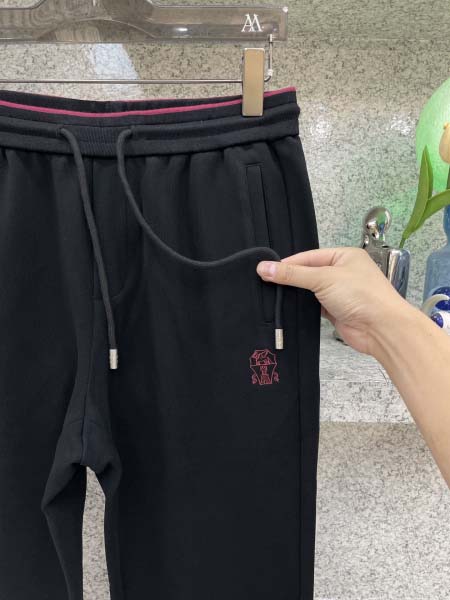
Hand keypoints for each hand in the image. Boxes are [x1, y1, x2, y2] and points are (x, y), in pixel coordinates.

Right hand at [257, 247, 408, 354]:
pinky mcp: (336, 311)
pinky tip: (288, 308)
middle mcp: (343, 272)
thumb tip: (264, 268)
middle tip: (265, 282)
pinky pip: (315, 306)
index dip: (289, 263)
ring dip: (296, 294)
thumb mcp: (323, 278)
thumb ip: (293, 274)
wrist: (381, 329)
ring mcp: (340, 293)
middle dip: (291, 278)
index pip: (309, 256)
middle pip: (309, 272)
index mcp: (344, 256)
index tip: (266, 270)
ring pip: (311, 290)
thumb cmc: (361, 295)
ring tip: (272, 295)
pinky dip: (303, 307)